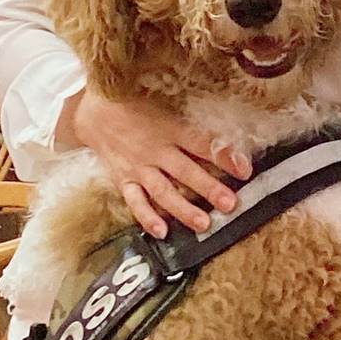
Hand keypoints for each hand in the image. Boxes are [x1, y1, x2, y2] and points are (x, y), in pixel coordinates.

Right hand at [56, 89, 251, 237]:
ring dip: (183, 209)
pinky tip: (162, 232)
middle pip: (186, 172)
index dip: (224, 157)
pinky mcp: (123, 180)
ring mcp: (138, 167)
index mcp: (171, 129)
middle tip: (231, 204)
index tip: (245, 170)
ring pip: (163, 192)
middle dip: (209, 188)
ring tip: (204, 224)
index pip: (202, 144)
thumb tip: (224, 142)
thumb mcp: (168, 110)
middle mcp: (155, 150)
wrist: (95, 112)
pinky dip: (147, 218)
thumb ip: (192, 128)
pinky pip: (135, 201)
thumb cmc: (139, 108)